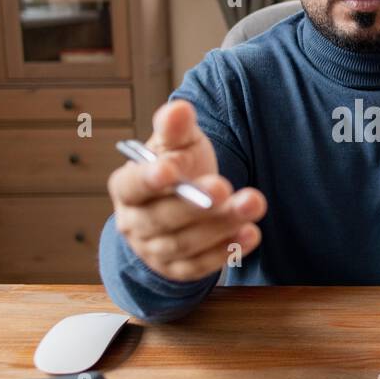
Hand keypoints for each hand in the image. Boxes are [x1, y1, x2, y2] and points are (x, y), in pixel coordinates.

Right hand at [107, 100, 266, 282]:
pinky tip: (250, 233)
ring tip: (252, 204)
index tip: (171, 170)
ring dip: (221, 225)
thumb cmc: (179, 166)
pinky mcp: (178, 270)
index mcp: (127, 187)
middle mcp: (134, 223)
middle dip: (196, 204)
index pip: (132, 186)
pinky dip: (225, 251)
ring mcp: (155, 251)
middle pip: (162, 218)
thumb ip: (177, 128)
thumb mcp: (178, 143)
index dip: (149, 179)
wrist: (185, 202)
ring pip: (185, 244)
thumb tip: (179, 109)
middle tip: (225, 188)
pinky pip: (200, 266)